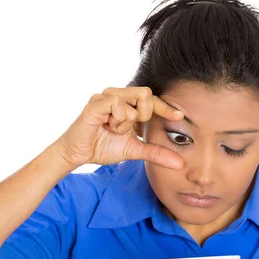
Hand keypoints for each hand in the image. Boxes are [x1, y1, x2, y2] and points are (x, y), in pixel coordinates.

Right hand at [55, 86, 184, 168]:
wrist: (78, 154)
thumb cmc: (103, 147)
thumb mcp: (134, 150)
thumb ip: (156, 153)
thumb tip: (179, 163)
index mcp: (128, 103)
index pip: (152, 99)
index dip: (166, 108)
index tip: (179, 116)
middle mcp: (118, 95)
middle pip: (146, 94)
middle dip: (143, 116)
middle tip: (129, 130)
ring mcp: (106, 96)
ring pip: (132, 102)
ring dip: (126, 123)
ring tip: (112, 129)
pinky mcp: (96, 102)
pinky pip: (118, 105)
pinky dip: (117, 120)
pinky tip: (106, 126)